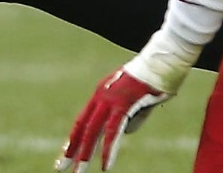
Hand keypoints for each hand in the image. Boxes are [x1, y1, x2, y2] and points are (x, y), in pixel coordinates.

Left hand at [58, 66, 172, 171]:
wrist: (162, 61)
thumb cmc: (153, 79)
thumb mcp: (136, 100)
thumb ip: (129, 116)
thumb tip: (126, 132)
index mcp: (101, 93)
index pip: (83, 119)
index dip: (73, 138)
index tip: (65, 154)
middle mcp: (101, 96)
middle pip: (82, 127)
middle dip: (71, 150)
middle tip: (60, 168)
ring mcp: (110, 100)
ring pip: (93, 132)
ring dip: (86, 154)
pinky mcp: (124, 104)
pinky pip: (113, 132)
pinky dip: (109, 150)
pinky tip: (105, 165)